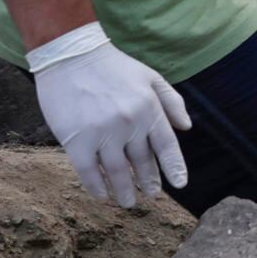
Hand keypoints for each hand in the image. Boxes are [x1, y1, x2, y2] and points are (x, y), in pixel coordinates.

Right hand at [29, 24, 190, 207]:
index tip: (180, 184)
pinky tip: (102, 195)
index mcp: (149, 109)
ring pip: (117, 172)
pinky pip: (89, 172)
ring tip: (129, 202)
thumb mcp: (150, 77)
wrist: (70, 55)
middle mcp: (129, 124)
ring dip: (125, 191)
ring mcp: (102, 133)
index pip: (166, 146)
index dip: (174, 167)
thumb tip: (185, 128)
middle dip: (148, 181)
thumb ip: (171, 102)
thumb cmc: (113, 67)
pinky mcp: (76, 140)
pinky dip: (97, 187)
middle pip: (142, 162)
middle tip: (152, 194)